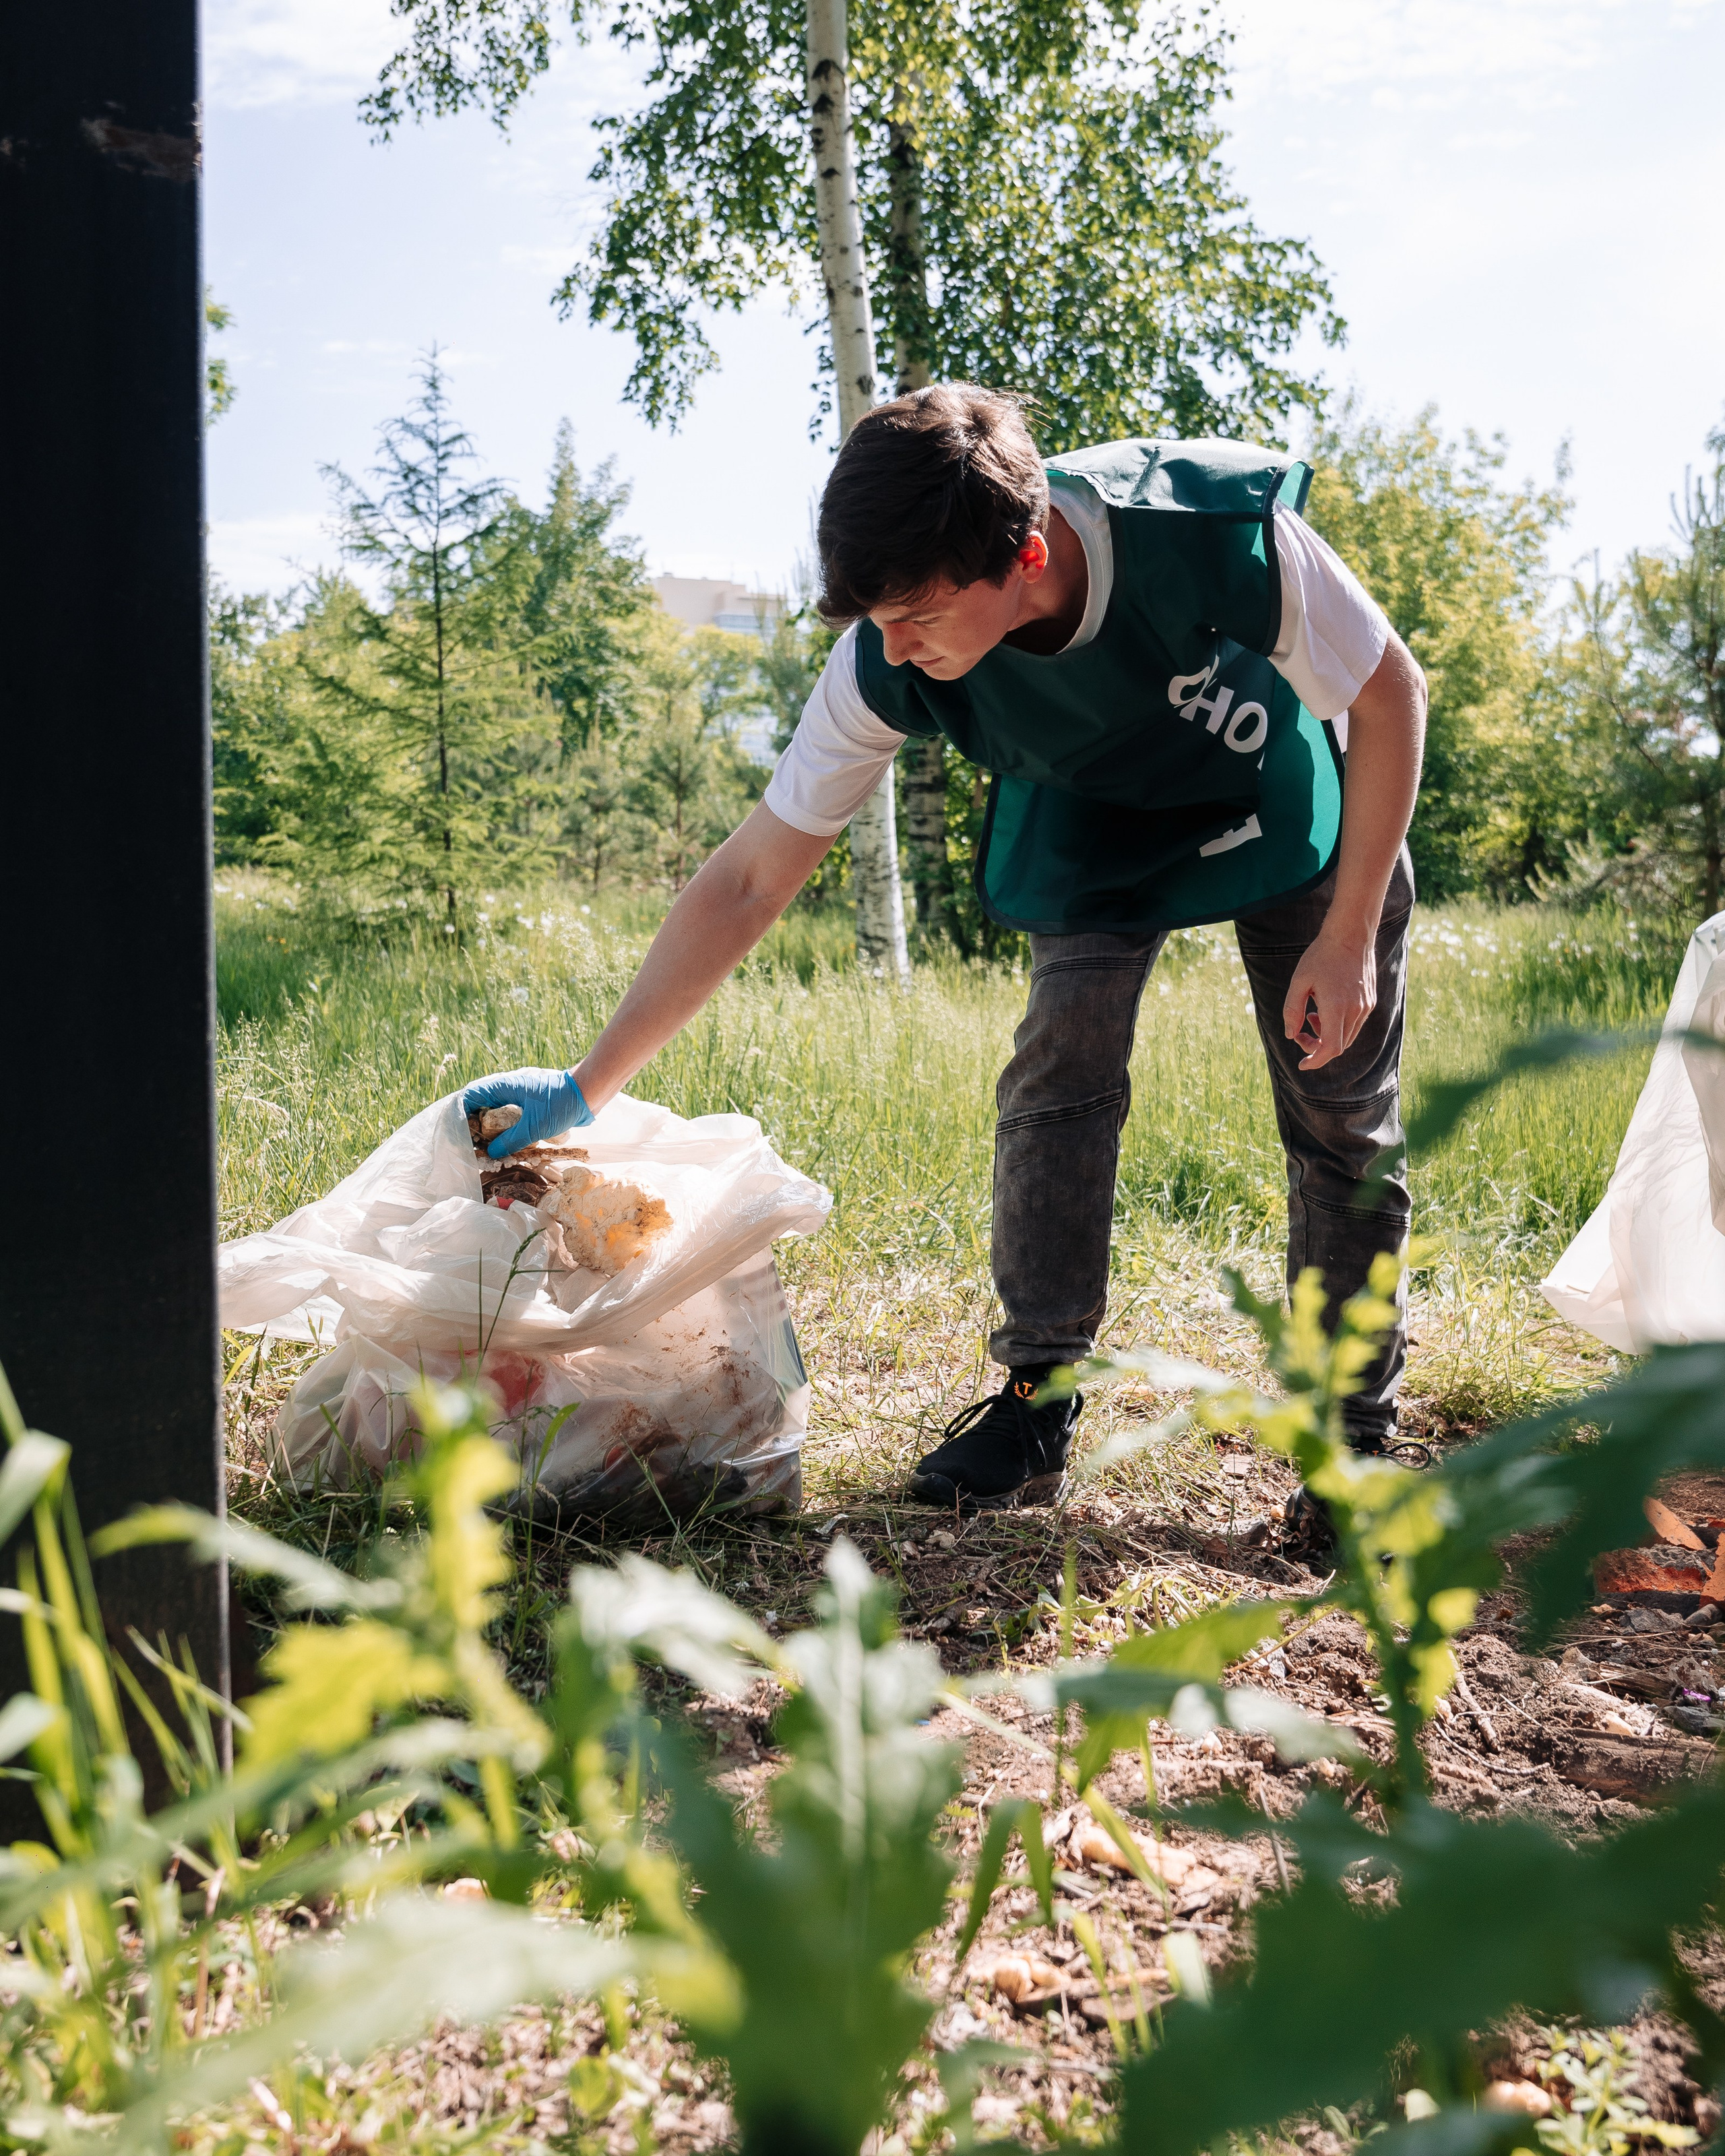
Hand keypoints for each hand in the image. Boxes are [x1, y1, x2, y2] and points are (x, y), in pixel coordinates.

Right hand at [461, 1068, 592, 1158]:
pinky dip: (505, 1129)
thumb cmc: (560, 1104)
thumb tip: (490, 1153)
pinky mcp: (530, 1105)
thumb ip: (511, 1141)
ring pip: (496, 1113)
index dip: (460, 1113)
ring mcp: (519, 1096)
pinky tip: (506, 1144)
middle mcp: (508, 1088)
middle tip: (471, 1146)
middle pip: (481, 1106)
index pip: (471, 1096)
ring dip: (490, 1129)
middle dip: (474, 1125)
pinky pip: (511, 1117)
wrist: (588, 1093)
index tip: (456, 1132)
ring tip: (485, 1149)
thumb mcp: (533, 1126)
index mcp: (503, 1086)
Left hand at [1281, 925, 1377, 1071]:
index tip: (1302, 1064)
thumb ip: (1292, 1011)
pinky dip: (1338, 1026)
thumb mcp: (1299, 982)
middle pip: (1338, 1046)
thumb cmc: (1321, 956)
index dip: (1316, 1060)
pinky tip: (1325, 1007)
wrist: (1351, 934)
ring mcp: (1366, 1006)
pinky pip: (1354, 1024)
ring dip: (1327, 1035)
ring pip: (1347, 1036)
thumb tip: (1291, 1035)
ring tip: (1312, 1015)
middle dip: (1317, 1047)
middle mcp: (1355, 1010)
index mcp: (1336, 1006)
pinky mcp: (1370, 1001)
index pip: (1330, 1048)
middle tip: (1300, 1034)